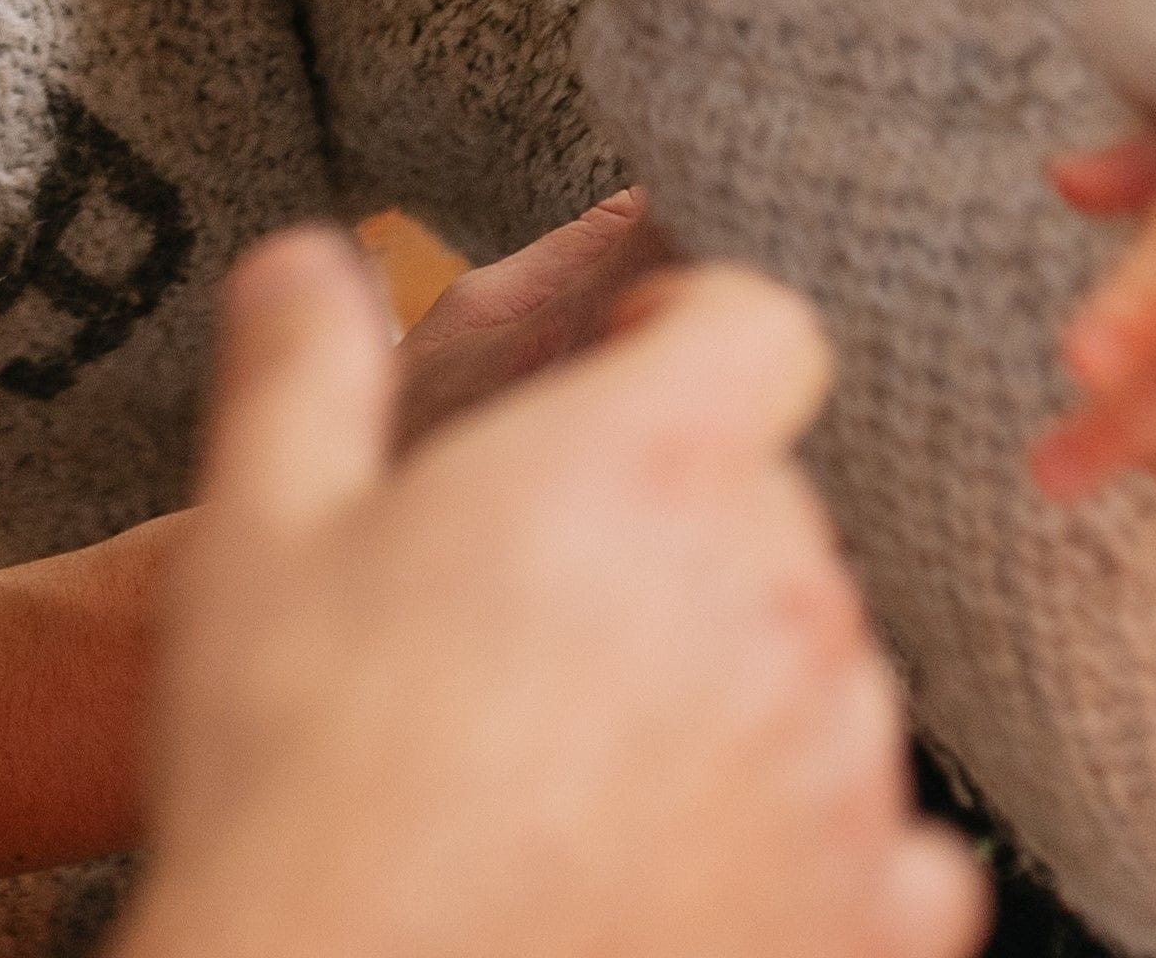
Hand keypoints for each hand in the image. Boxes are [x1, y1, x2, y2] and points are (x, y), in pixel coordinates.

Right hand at [120, 231, 985, 957]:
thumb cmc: (301, 779)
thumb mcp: (258, 534)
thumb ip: (302, 363)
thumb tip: (313, 263)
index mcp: (649, 470)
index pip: (761, 325)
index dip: (687, 328)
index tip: (618, 372)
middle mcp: (779, 602)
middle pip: (773, 510)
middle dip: (677, 530)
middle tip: (542, 606)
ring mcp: (841, 770)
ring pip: (825, 674)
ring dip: (739, 686)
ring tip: (593, 757)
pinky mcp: (869, 917)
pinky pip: (897, 850)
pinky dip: (821, 847)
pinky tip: (703, 866)